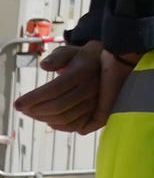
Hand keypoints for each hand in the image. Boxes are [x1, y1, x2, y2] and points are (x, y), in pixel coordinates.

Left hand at [12, 40, 134, 134]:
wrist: (114, 61)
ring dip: (45, 119)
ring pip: (67, 118)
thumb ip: (57, 57)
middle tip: (23, 110)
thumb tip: (44, 66)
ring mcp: (97, 101)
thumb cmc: (84, 57)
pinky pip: (79, 125)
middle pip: (58, 106)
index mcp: (82, 72)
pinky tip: (50, 122)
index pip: (54, 89)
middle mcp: (91, 88)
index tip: (17, 104)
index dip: (33, 98)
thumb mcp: (70, 50)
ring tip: (33, 114)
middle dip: (36, 111)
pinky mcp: (100, 111)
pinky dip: (62, 127)